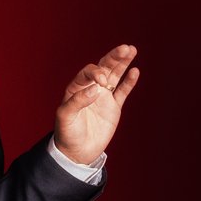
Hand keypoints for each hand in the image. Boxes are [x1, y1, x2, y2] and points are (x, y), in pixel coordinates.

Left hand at [53, 44, 139, 164]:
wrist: (77, 152)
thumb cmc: (67, 134)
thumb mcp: (65, 117)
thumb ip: (77, 101)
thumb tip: (95, 89)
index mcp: (76, 88)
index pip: (88, 73)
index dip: (96, 72)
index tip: (102, 82)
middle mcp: (90, 89)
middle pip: (104, 68)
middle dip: (114, 57)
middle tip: (126, 48)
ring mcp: (103, 97)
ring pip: (115, 76)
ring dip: (123, 63)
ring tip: (131, 49)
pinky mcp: (114, 107)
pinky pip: (122, 91)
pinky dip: (129, 82)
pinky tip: (135, 70)